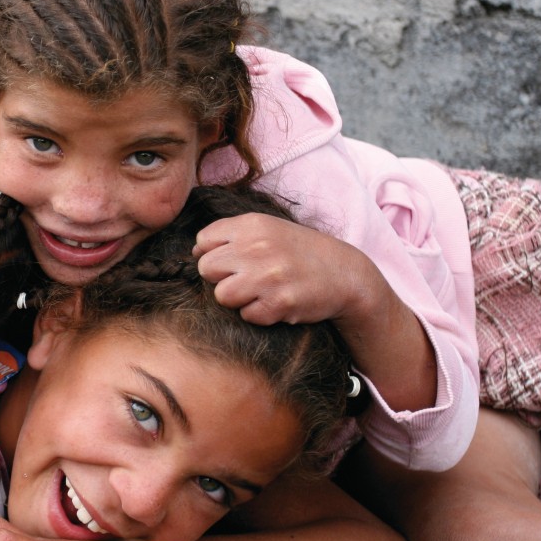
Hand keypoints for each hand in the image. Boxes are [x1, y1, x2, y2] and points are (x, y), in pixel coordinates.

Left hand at [193, 213, 378, 325]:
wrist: (345, 274)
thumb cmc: (299, 252)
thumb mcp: (268, 229)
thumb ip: (232, 235)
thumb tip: (195, 252)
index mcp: (252, 224)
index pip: (203, 241)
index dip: (213, 254)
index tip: (232, 262)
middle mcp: (257, 246)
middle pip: (206, 269)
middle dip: (222, 278)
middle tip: (247, 279)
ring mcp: (268, 275)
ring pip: (222, 295)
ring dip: (238, 299)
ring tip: (260, 292)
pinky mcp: (279, 302)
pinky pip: (247, 315)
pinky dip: (258, 314)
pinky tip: (276, 303)